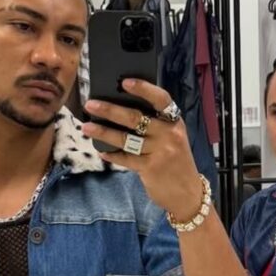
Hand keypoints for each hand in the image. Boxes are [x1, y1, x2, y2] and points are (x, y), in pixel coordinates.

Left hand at [82, 78, 202, 220]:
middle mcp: (168, 134)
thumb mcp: (172, 138)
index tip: (125, 82)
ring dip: (104, 132)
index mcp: (174, 122)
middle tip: (91, 104)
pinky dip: (112, 155)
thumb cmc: (176, 162)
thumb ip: (155, 125)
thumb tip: (122, 110)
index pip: (161, 99)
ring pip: (126, 139)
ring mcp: (160, 152)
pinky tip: (101, 150)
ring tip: (87, 127)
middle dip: (110, 110)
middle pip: (136, 118)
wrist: (188, 194)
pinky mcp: (150, 168)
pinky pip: (125, 158)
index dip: (143, 89)